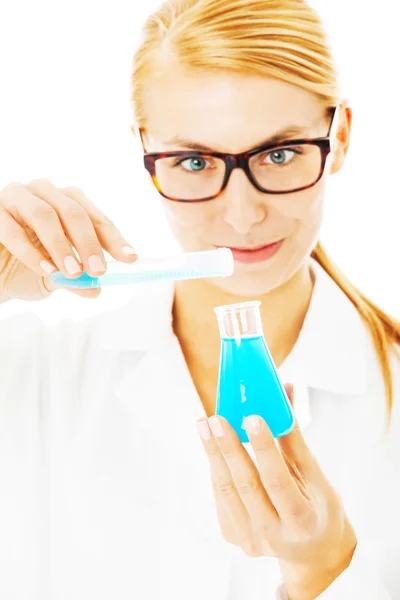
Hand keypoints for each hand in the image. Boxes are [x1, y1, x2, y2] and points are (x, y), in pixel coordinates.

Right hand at [0, 179, 136, 302]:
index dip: (114, 238)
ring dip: (61, 245)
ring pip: (44, 214)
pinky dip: (31, 252)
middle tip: (98, 270)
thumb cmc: (23, 269)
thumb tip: (96, 288)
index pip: (95, 218)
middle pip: (73, 211)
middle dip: (89, 242)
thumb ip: (75, 280)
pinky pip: (13, 229)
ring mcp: (17, 198)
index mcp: (66, 204)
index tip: (130, 258)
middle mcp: (44, 194)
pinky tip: (45, 270)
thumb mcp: (55, 279)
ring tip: (72, 272)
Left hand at [196, 384, 356, 599]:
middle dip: (227, 448)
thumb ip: (295, 438)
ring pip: (227, 491)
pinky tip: (212, 448)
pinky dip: (217, 470)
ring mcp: (252, 541)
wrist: (314, 553)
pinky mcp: (235, 538)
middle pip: (246, 485)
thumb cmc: (319, 508)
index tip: (252, 417)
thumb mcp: (317, 478)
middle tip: (215, 418)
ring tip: (204, 425)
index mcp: (302, 521)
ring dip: (213, 454)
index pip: (278, 480)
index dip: (264, 448)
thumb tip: (286, 391)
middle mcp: (275, 536)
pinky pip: (221, 498)